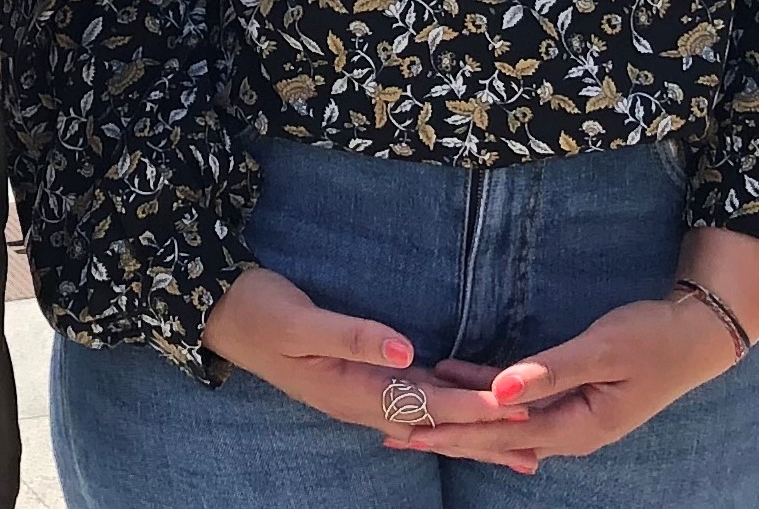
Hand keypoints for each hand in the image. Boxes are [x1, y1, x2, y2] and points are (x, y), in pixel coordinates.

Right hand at [201, 269, 529, 462]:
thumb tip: (405, 351)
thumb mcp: (297, 322)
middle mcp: (361, 400)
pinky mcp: (363, 378)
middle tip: (535, 445)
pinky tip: (469, 413)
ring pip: (429, 416)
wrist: (223, 315)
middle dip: (483, 434)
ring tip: (518, 443)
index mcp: (350, 390)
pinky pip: (415, 400)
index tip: (510, 407)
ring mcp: (362, 393)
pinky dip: (450, 409)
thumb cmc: (258, 312)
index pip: (423, 402)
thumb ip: (351, 336)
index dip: (468, 404)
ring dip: (472, 429)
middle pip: (434, 423)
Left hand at [425, 298, 740, 465]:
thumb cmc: (653, 339)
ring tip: (412, 417)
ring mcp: (571, 418)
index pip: (501, 432)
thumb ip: (551, 371)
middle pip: (495, 437)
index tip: (410, 431)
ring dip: (460, 418)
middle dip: (445, 435)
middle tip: (393, 434)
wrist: (694, 336)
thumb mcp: (604, 350)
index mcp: (577, 426)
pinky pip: (519, 405)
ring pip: (503, 423)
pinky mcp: (571, 399)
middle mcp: (570, 430)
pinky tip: (457, 387)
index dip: (453, 430)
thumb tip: (500, 392)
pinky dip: (485, 397)